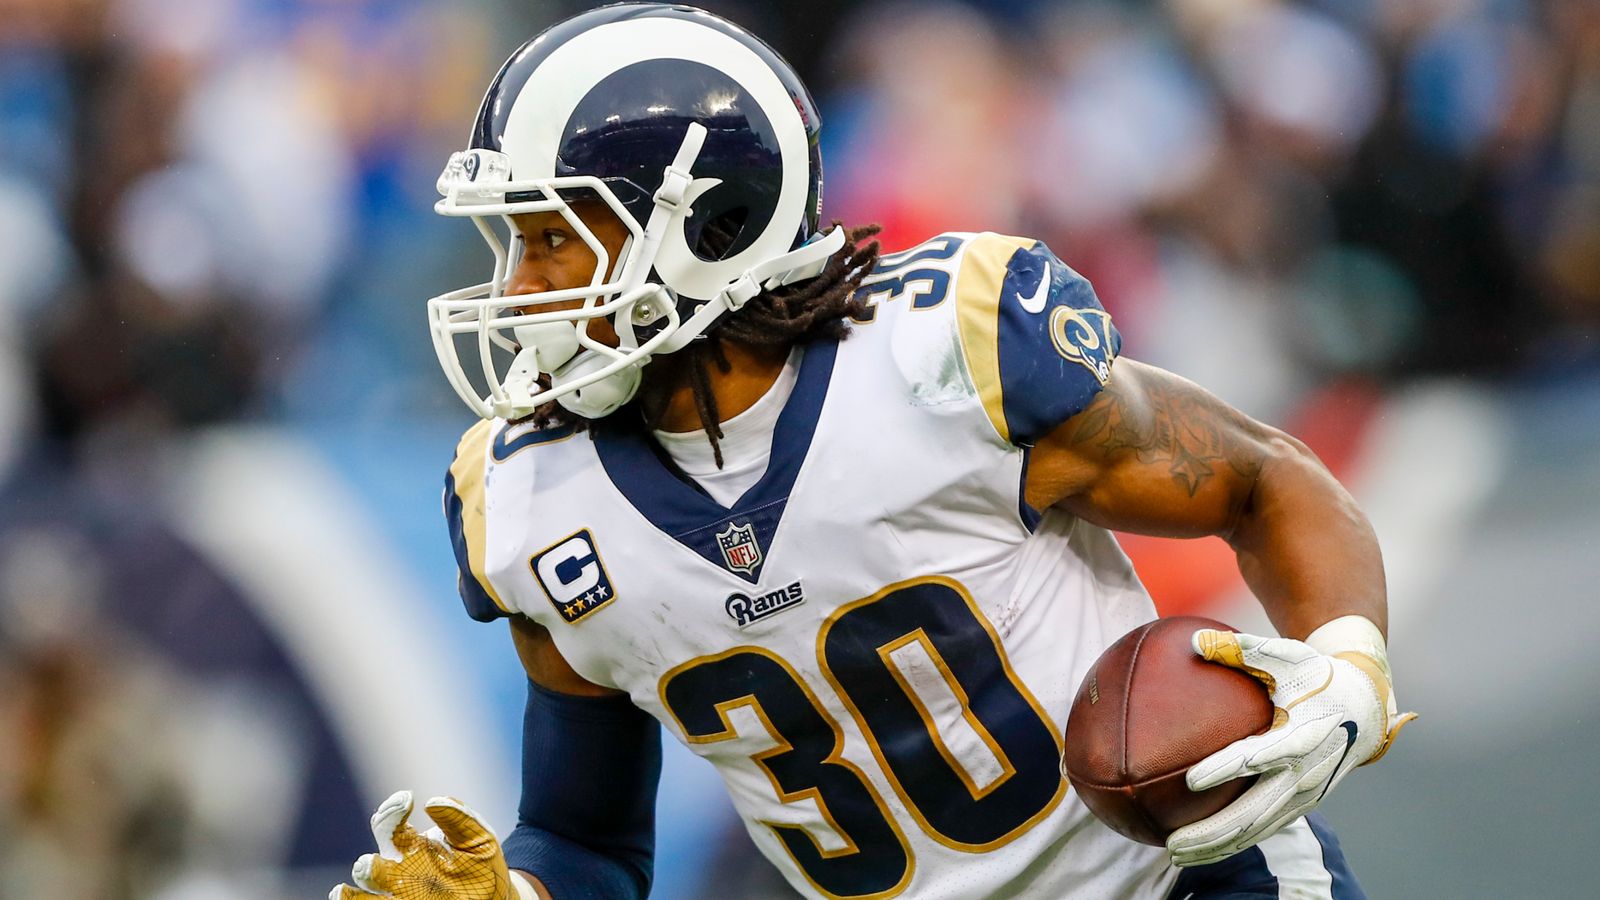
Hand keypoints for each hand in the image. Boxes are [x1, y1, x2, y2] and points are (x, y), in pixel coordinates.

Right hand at [331, 790, 515, 899]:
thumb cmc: (483, 863)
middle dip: (369, 862)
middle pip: (374, 862)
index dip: (392, 810)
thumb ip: (458, 819)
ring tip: (357, 877)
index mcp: (413, 844)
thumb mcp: (478, 838)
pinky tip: (351, 897)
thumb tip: (432, 802)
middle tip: (370, 862)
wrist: (497, 896)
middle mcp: (401, 868)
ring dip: (361, 886)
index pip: (391, 824)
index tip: (405, 800)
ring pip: (371, 887)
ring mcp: (402, 891)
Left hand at [1165, 630, 1415, 867]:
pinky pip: (1264, 830)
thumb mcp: (1287, 656)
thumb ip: (1243, 649)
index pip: (1259, 756)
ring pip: (1257, 830)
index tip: (1191, 779)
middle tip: (1171, 843)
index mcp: (1302, 734)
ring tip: (1174, 856)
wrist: (1366, 706)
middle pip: (1255, 812)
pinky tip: (1198, 850)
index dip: (1226, 769)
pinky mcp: (1304, 805)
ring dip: (1217, 847)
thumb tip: (1193, 640)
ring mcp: (1306, 794)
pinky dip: (1232, 844)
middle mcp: (1306, 772)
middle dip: (1213, 832)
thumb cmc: (1316, 675)